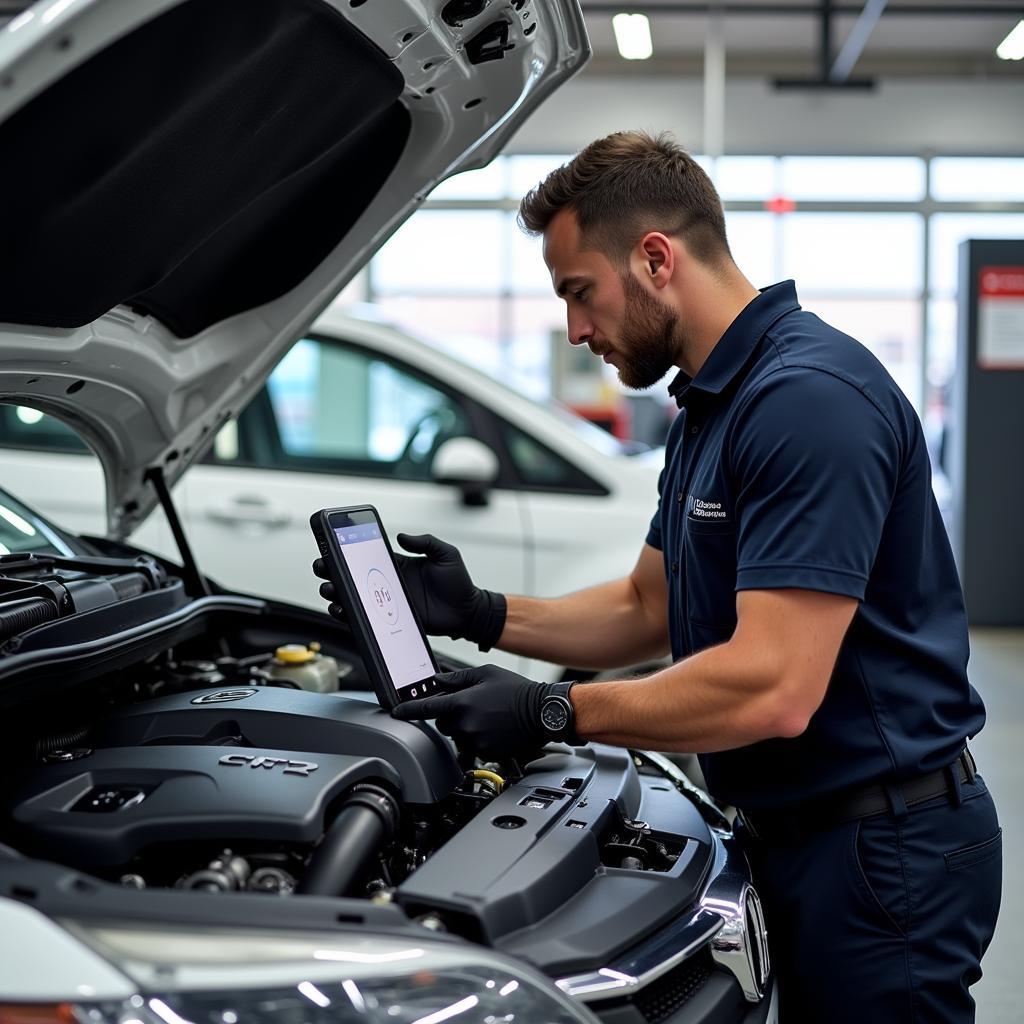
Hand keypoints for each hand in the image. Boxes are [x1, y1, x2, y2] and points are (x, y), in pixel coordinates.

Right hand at [313, 533, 505, 649]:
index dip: (348, 551)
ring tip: (329, 589)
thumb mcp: (446, 554)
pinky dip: (349, 615)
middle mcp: (389, 582)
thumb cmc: (459, 583)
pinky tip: (341, 610)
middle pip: (353, 576)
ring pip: (354, 597)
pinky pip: (365, 617)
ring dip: (337, 593)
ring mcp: (388, 601)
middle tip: (323, 567)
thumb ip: (426, 542)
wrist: (468, 613)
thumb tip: (402, 536)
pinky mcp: (391, 619)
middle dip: (333, 571)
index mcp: (399, 564)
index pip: (367, 556)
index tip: (332, 546)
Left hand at [393, 665, 572, 759]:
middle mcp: (466, 724)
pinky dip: (478, 738)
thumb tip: (438, 681)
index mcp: (462, 702)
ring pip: (458, 736)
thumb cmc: (517, 691)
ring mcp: (476, 741)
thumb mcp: (486, 674)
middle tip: (473, 706)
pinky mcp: (486, 752)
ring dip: (465, 727)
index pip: (427, 709)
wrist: (541, 713)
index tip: (397, 712)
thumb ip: (458, 678)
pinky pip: (472, 747)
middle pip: (443, 723)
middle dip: (452, 715)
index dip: (409, 710)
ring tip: (488, 717)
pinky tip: (493, 728)